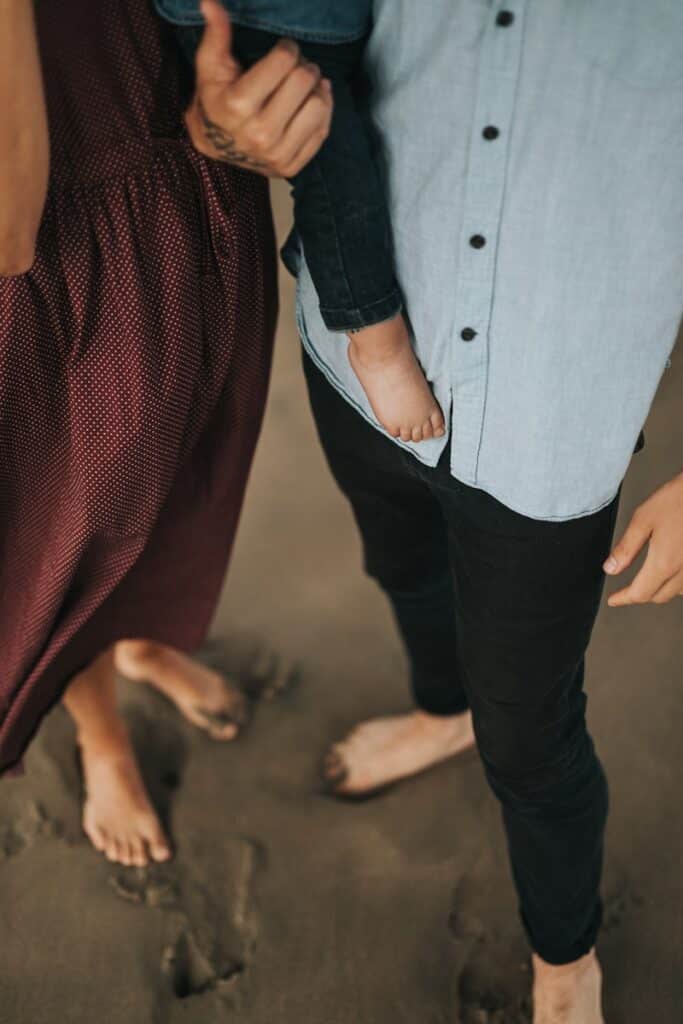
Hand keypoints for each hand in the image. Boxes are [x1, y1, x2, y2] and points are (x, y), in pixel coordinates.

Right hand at [184, 0, 332, 176]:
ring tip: (305, 85)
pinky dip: (322, 111)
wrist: (215, 146)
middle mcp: (259, 133)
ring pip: (318, 106)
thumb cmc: (215, 99)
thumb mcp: (210, 66)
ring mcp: (276, 154)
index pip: (284, 60)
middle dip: (304, 66)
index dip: (288, 48)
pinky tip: (312, 102)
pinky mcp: (290, 167)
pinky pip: (322, 131)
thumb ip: (216, 34)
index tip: (284, 50)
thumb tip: (209, 2)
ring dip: (316, 89)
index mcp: (239, 105)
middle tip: (296, 67)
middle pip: (304, 81)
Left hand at [604, 471, 682, 605]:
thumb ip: (626, 547)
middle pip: (659, 596)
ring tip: (647, 582)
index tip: (614, 599)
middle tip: (626, 591)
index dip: (624, 599)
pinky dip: (678, 584)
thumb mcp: (643, 519)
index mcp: (664, 562)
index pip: (640, 593)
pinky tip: (672, 573)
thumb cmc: (678, 498)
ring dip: (660, 591)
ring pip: (677, 592)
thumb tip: (611, 568)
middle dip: (640, 595)